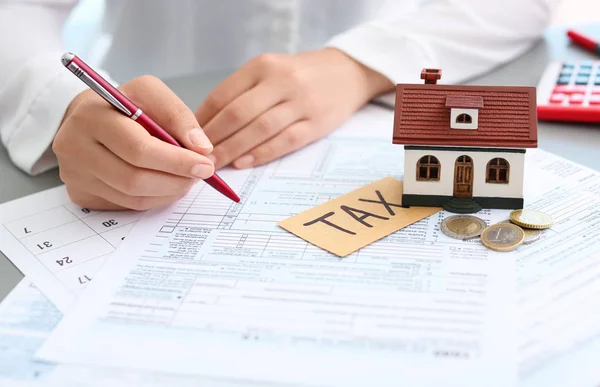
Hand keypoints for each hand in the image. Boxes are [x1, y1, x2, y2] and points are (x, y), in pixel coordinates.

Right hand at [54, 75, 214, 210]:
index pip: (139, 149)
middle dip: (176, 180)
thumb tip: (202, 149)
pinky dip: (154, 198)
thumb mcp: (150, 94)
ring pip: (132, 197)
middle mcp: (74, 146)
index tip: (206, 165)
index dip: (177, 161)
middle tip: (200, 175)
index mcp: (92, 115)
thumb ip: (178, 116)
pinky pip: (126, 205)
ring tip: (187, 179)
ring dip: (169, 192)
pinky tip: (166, 185)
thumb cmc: (124, 105)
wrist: (88, 118)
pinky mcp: (79, 193)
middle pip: (134, 179)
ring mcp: (74, 174)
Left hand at [196, 48, 392, 169]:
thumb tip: (205, 124)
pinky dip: (262, 154)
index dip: (202, 120)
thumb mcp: (269, 71)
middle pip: (238, 113)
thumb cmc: (300, 75)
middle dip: (214, 139)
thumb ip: (241, 93)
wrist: (347, 72)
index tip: (187, 138)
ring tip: (215, 164)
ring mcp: (301, 103)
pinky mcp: (316, 123)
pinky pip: (285, 141)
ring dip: (233, 149)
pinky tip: (244, 163)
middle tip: (196, 157)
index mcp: (263, 66)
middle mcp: (281, 81)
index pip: (223, 95)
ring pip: (259, 129)